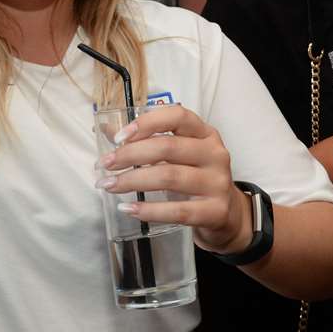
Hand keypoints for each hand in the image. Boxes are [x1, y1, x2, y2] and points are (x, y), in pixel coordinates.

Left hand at [95, 104, 249, 253]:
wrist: (227, 215)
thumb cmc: (196, 178)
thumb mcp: (179, 155)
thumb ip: (147, 141)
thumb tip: (107, 130)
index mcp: (205, 133)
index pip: (178, 116)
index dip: (147, 123)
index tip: (119, 137)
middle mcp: (215, 154)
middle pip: (168, 147)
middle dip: (130, 155)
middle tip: (105, 165)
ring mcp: (217, 183)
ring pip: (169, 177)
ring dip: (132, 181)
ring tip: (109, 185)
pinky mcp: (215, 211)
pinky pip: (177, 210)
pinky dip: (149, 210)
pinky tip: (128, 208)